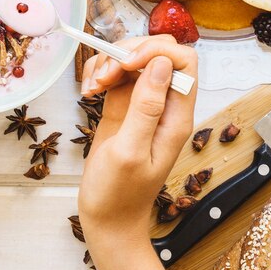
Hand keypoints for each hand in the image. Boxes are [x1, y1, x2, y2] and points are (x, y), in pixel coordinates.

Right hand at [78, 35, 196, 246]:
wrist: (107, 217)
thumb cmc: (118, 193)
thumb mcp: (130, 151)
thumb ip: (146, 107)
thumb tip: (160, 63)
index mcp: (176, 116)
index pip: (182, 61)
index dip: (154, 52)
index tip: (124, 66)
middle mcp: (163, 104)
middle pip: (155, 53)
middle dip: (125, 54)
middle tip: (102, 79)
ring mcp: (142, 103)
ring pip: (131, 59)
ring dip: (107, 63)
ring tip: (91, 89)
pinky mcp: (122, 105)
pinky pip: (114, 74)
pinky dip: (98, 73)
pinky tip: (88, 92)